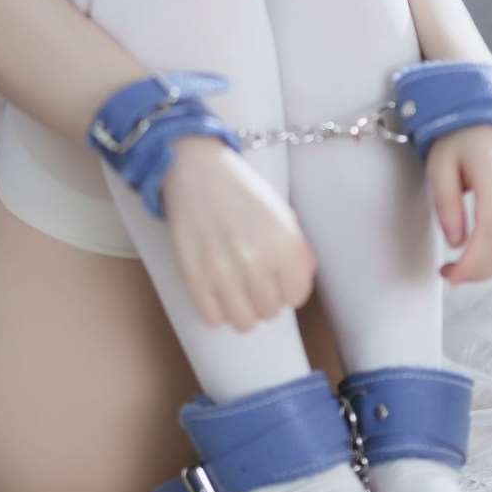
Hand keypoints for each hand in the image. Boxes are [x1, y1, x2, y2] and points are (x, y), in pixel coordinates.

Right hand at [160, 136, 316, 329]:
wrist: (195, 169)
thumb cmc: (241, 191)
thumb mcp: (282, 214)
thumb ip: (297, 252)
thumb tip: (297, 286)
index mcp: (284, 242)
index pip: (297, 296)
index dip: (288, 288)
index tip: (278, 277)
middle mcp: (256, 259)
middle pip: (270, 311)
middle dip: (264, 298)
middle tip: (253, 279)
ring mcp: (223, 270)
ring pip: (243, 322)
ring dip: (242, 310)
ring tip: (236, 291)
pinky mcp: (193, 274)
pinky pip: (212, 318)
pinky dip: (216, 311)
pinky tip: (216, 292)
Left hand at [425, 124, 491, 284]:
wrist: (488, 115)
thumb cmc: (458, 137)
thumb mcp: (439, 165)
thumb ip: (446, 205)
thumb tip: (456, 244)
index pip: (491, 233)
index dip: (472, 263)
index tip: (450, 276)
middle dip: (480, 270)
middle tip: (451, 274)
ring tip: (467, 266)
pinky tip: (488, 256)